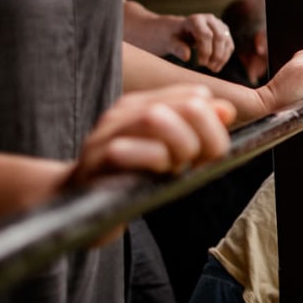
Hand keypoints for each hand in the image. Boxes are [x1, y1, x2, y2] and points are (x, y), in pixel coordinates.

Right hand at [69, 84, 235, 183]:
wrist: (76, 206)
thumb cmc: (128, 179)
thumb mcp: (169, 154)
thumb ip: (197, 131)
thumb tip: (226, 110)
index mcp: (145, 104)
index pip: (198, 97)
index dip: (214, 128)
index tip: (205, 155)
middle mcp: (125, 112)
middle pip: (187, 105)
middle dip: (202, 137)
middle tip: (191, 163)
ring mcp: (106, 134)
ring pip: (156, 118)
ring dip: (179, 148)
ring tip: (172, 168)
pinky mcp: (93, 161)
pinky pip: (125, 151)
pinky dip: (151, 161)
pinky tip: (154, 174)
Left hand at [171, 12, 233, 70]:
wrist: (179, 31)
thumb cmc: (173, 37)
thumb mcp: (170, 42)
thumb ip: (177, 48)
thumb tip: (186, 57)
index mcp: (195, 19)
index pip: (206, 34)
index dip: (206, 50)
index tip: (200, 63)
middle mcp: (209, 19)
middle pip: (219, 37)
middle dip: (215, 54)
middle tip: (207, 67)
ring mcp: (218, 24)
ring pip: (226, 41)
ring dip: (221, 57)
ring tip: (212, 69)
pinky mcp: (224, 32)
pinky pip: (229, 45)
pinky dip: (224, 58)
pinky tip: (216, 67)